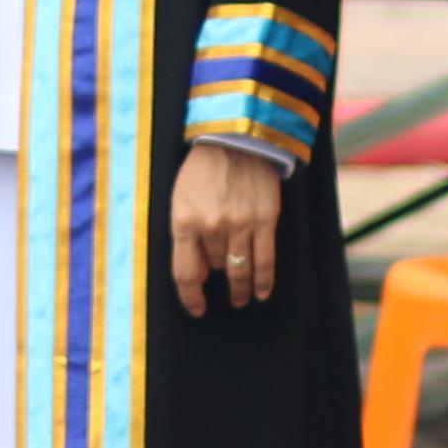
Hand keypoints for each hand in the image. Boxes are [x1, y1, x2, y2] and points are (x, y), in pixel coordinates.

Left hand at [167, 142, 285, 320]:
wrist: (236, 139)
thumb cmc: (203, 169)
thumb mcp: (181, 199)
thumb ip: (185, 236)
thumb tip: (197, 274)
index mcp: (185, 221)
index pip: (186, 273)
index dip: (190, 297)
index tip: (197, 309)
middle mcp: (213, 227)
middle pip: (215, 269)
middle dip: (217, 275)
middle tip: (223, 287)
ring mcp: (241, 225)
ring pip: (240, 270)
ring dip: (241, 289)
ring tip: (242, 298)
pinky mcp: (265, 221)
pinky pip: (265, 260)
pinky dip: (264, 281)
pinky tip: (262, 292)